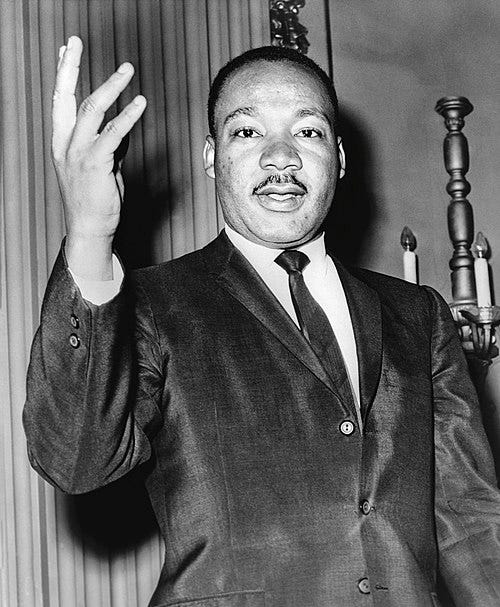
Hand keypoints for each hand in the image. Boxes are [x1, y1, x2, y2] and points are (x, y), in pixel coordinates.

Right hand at [52, 36, 145, 277]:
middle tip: (75, 41)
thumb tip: (122, 127)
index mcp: (62, 142)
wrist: (90, 228)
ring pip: (91, 109)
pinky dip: (128, 116)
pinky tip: (139, 103)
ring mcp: (78, 153)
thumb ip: (109, 144)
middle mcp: (65, 143)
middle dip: (69, 66)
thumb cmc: (96, 199)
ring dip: (111, 86)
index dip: (63, 74)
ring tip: (127, 69)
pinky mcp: (95, 163)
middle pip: (65, 96)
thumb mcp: (102, 166)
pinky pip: (113, 133)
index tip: (66, 50)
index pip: (60, 101)